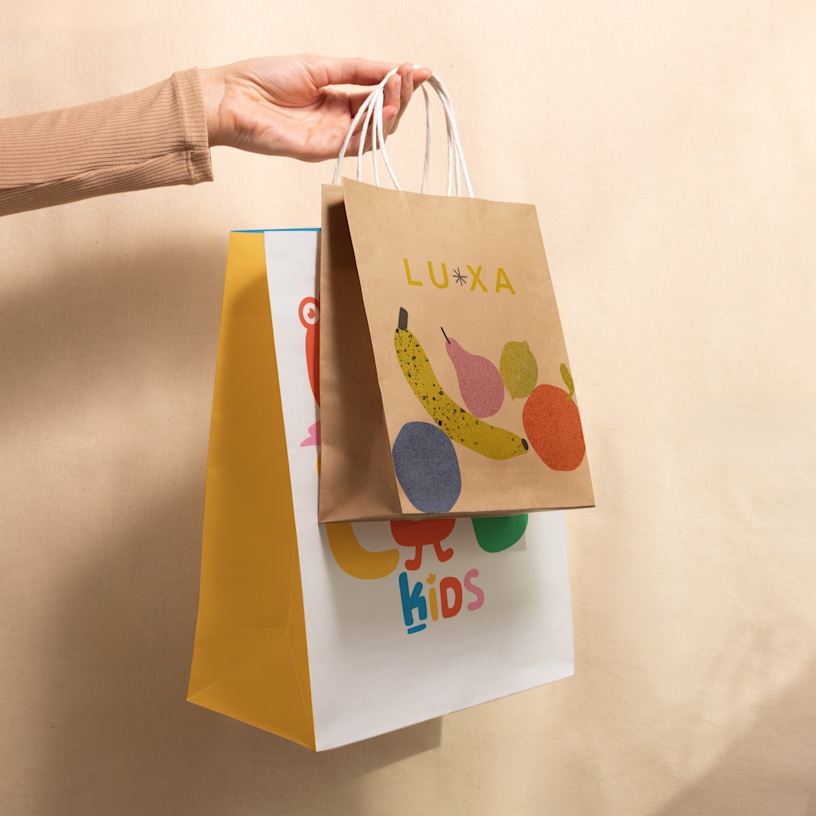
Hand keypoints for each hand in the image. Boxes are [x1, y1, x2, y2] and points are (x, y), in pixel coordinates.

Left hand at [200, 55, 431, 161]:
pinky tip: (385, 110)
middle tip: (410, 76)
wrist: (231, 98)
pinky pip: (357, 145)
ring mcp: (331, 138)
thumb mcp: (319, 66)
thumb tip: (392, 67)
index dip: (399, 83)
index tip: (419, 70)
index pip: (377, 95)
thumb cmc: (264, 79)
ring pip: (376, 132)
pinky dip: (375, 128)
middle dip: (400, 95)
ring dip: (392, 110)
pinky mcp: (323, 151)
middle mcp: (338, 121)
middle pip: (382, 116)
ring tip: (399, 86)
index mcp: (336, 99)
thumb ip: (357, 70)